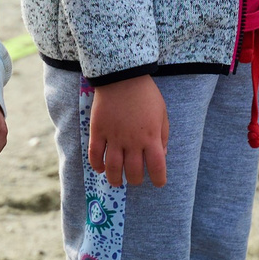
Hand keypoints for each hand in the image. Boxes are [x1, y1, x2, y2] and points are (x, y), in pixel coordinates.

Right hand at [86, 74, 168, 188]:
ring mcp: (114, 137)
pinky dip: (97, 165)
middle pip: (133, 171)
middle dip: (135, 180)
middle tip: (134, 178)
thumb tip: (161, 155)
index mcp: (151, 137)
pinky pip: (95, 154)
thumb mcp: (162, 113)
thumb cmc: (146, 94)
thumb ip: (163, 135)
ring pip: (113, 168)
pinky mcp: (98, 131)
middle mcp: (132, 141)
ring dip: (115, 179)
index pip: (157, 167)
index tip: (158, 183)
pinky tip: (100, 169)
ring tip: (116, 181)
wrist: (122, 77)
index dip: (159, 179)